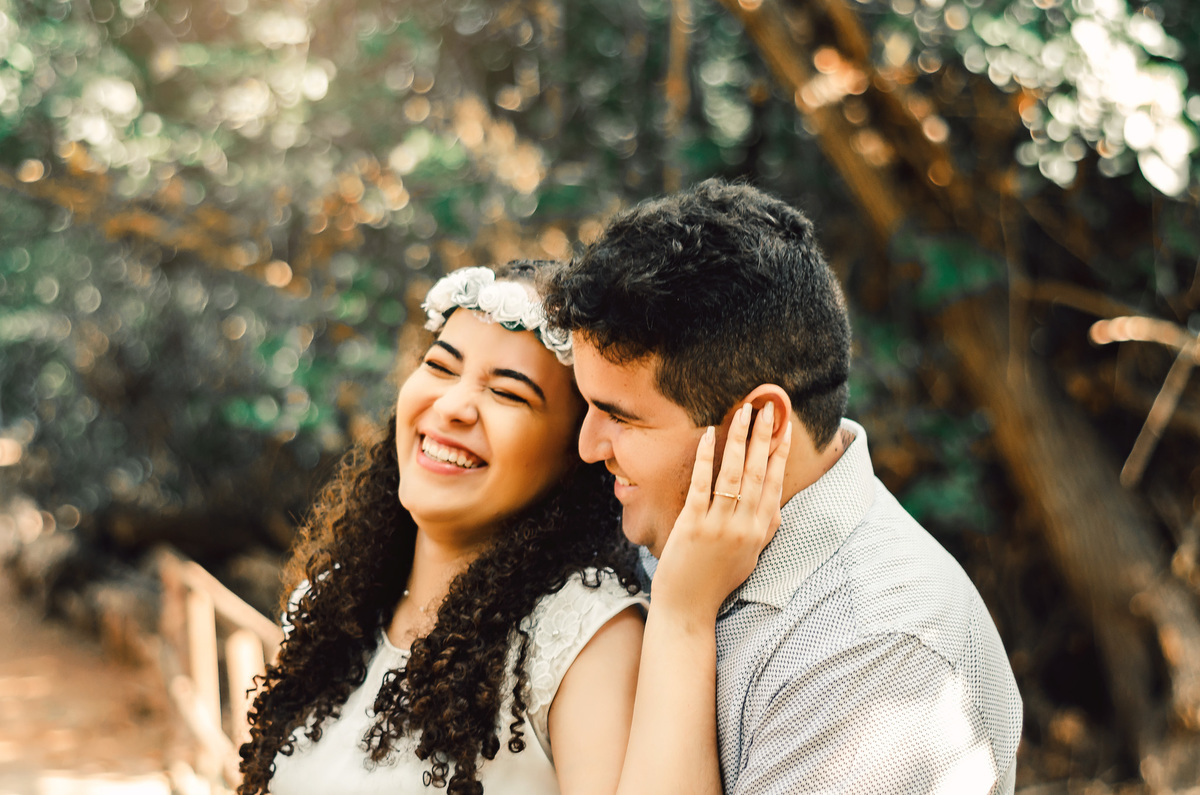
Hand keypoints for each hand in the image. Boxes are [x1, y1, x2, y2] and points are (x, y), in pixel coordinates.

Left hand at [651, 401, 792, 621]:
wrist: (688, 610)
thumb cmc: (716, 582)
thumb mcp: (749, 557)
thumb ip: (763, 530)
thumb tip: (775, 507)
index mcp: (760, 532)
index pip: (774, 484)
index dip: (779, 453)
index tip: (784, 428)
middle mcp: (745, 527)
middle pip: (757, 473)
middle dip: (764, 437)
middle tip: (768, 407)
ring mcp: (720, 526)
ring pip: (734, 474)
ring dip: (740, 439)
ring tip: (743, 412)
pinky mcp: (693, 526)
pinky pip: (702, 485)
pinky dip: (707, 458)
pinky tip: (709, 436)